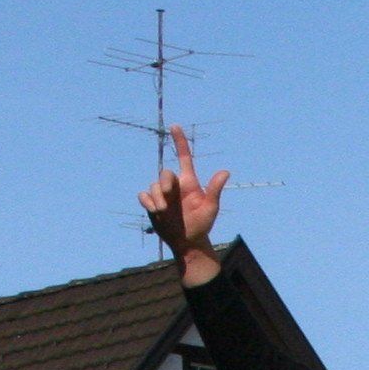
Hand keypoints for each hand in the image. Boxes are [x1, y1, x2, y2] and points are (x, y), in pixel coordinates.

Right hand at [140, 125, 227, 272]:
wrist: (188, 243)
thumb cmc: (202, 225)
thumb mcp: (211, 208)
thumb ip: (215, 190)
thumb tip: (225, 172)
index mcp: (189, 182)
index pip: (184, 157)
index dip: (180, 141)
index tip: (175, 126)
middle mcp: (175, 186)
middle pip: (164, 173)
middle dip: (164, 183)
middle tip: (169, 197)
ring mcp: (163, 195)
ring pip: (153, 186)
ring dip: (157, 198)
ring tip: (163, 212)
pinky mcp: (152, 204)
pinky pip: (143, 196)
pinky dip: (147, 202)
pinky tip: (154, 212)